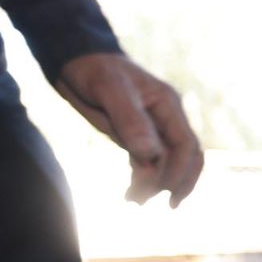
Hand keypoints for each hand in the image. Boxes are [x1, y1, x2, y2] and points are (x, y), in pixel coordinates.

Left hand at [55, 53, 203, 206]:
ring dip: (154, 185)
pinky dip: (142, 179)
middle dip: (172, 183)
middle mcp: (165, 119)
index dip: (180, 171)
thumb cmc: (93, 69)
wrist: (75, 59)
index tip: (164, 192)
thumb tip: (152, 156)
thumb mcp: (109, 90)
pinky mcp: (137, 136)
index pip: (186, 145)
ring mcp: (153, 129)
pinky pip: (149, 163)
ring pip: (166, 164)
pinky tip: (130, 192)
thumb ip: (131, 121)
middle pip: (184, 158)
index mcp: (167, 105)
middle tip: (148, 201)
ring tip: (132, 200)